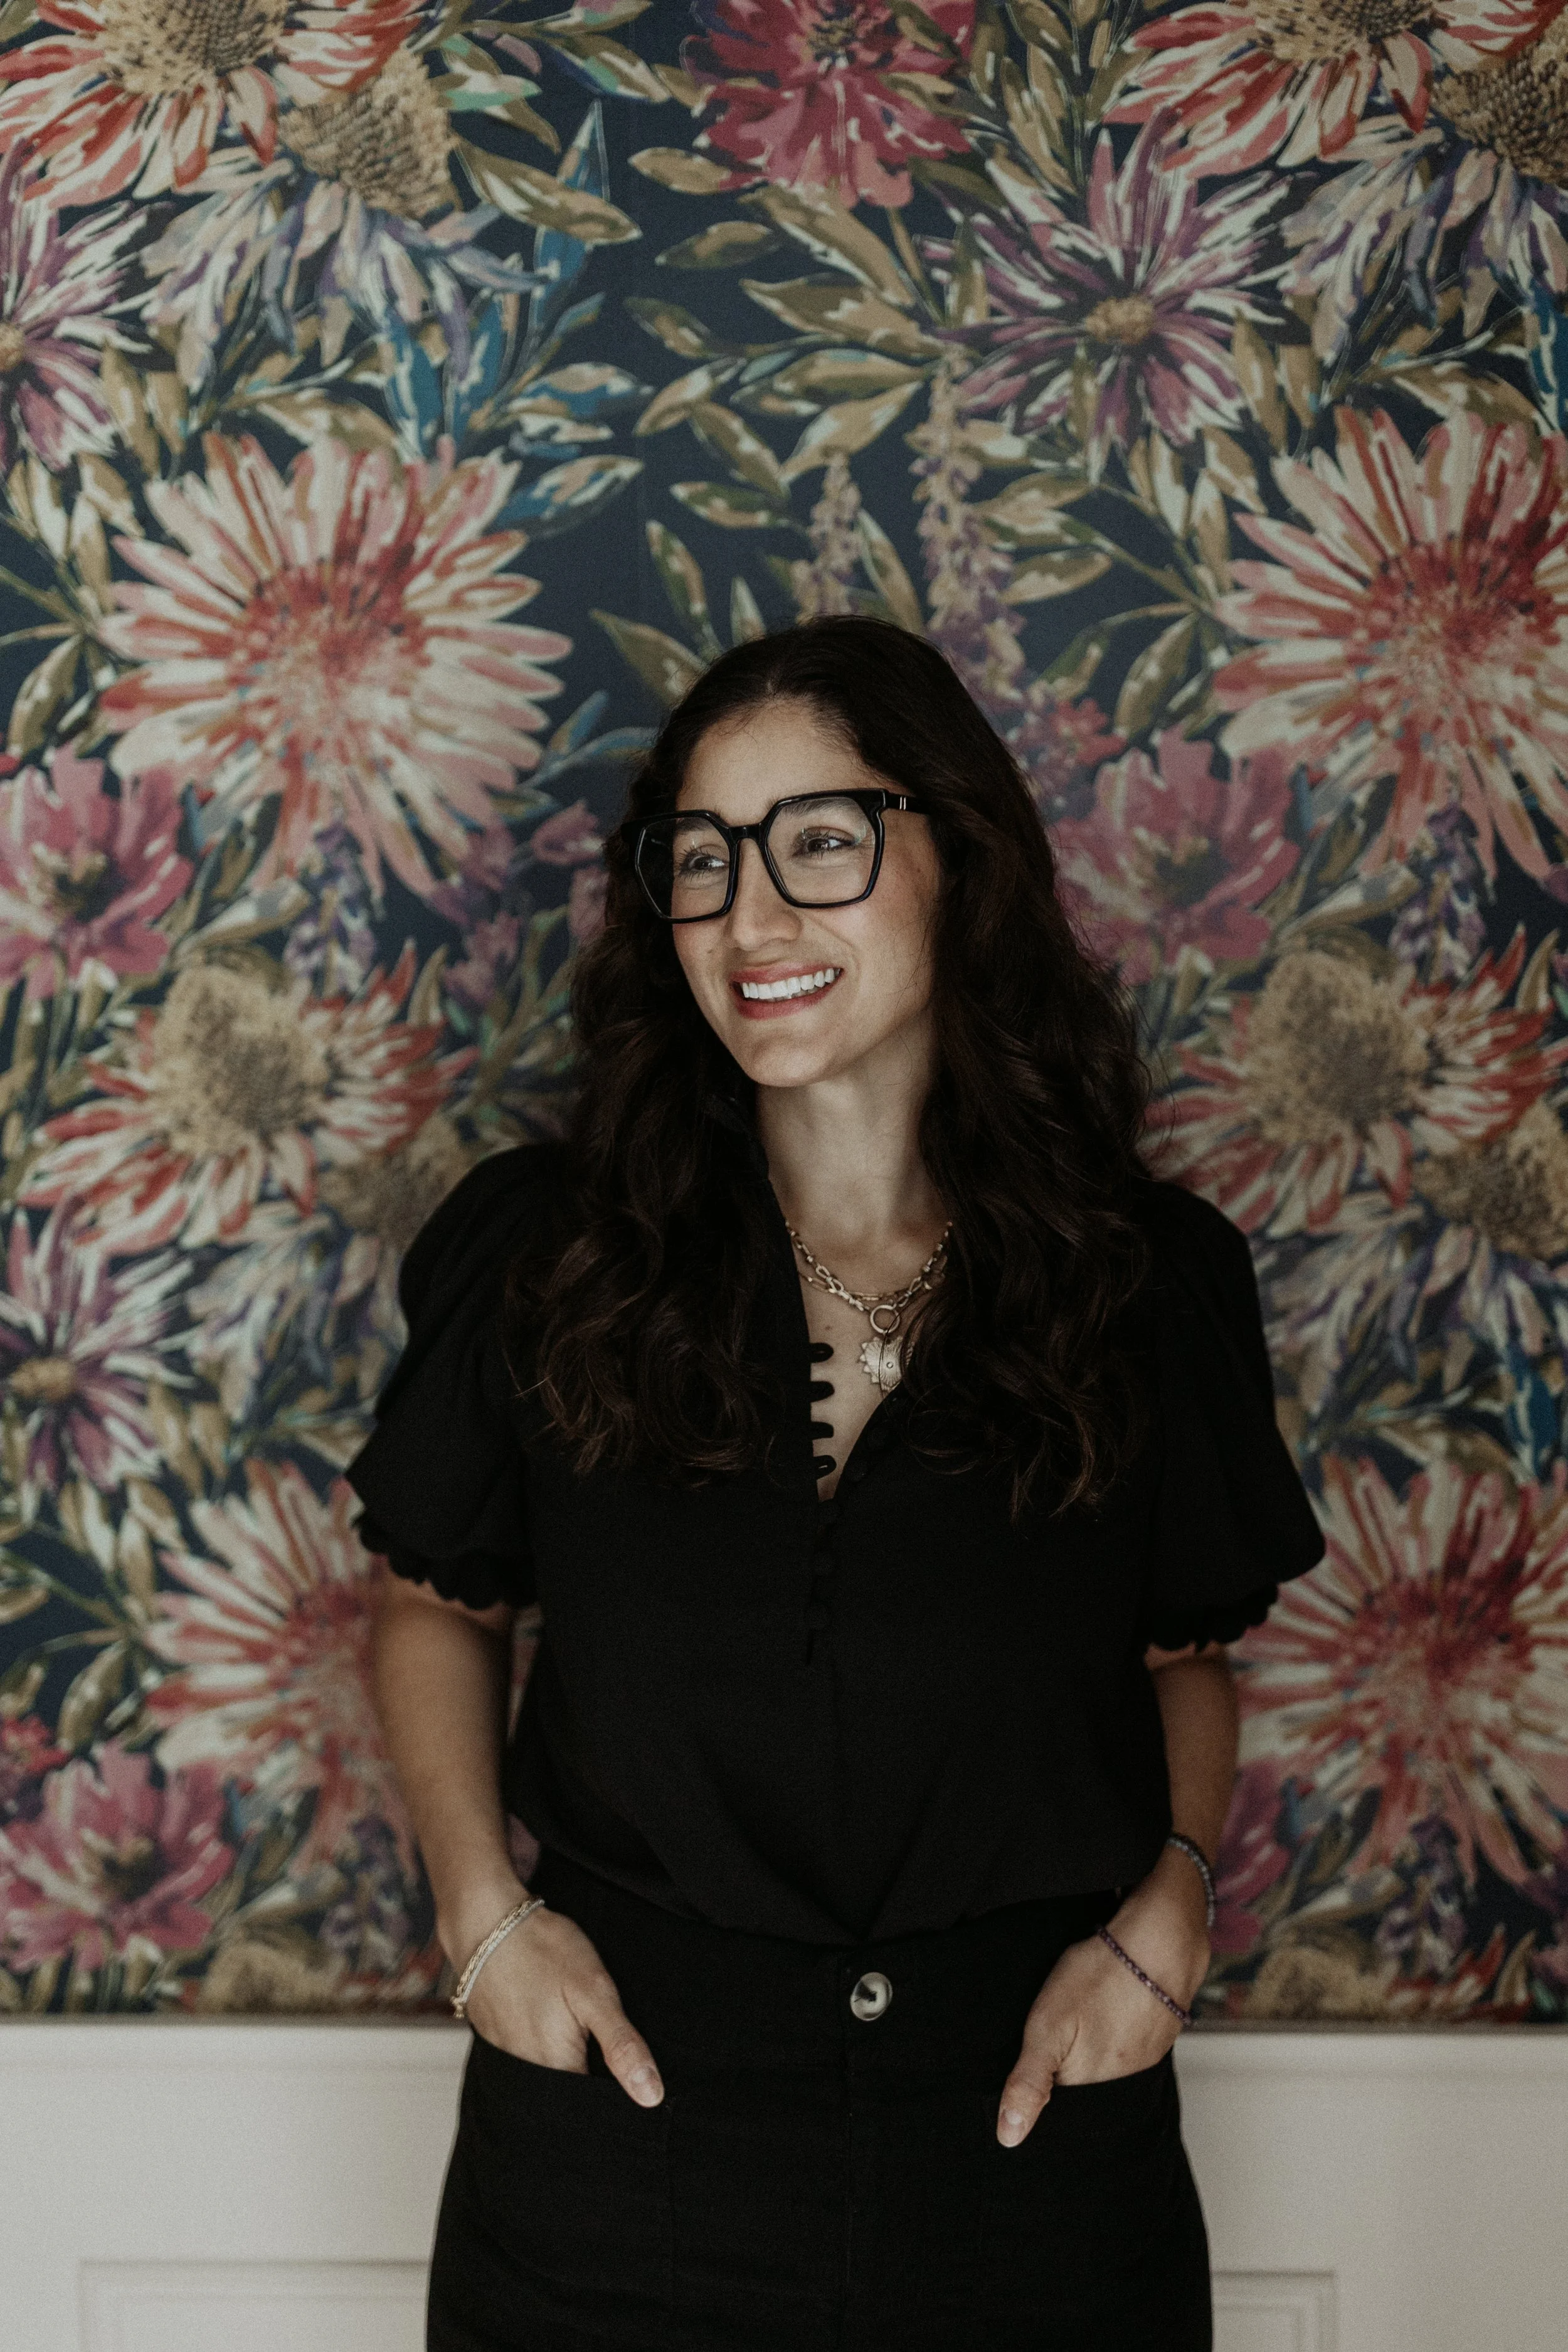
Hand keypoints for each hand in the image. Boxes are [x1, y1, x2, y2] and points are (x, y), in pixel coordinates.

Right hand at [448, 1889, 663, 2107]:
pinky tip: (552, 2021)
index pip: (593, 2106)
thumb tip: (651, 2096)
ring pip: (548, 2077)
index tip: (631, 2075)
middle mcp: (527, 2073)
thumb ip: (622, 2045)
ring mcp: (506, 2058)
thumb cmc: (544, 1951)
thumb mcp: (595, 1991)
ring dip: (567, 2062)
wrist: (487, 1922)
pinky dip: (543, 2047)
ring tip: (575, 2027)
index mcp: (557, 2067)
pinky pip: (527, 2059)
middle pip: (568, 2097)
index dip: (617, 2096)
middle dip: (591, 2080)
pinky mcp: (495, 2041)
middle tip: (600, 2038)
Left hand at [995, 1849, 1209, 2147]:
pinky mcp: (1154, 2042)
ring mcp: (1141, 2064)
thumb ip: (1030, 2081)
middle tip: (1056, 2033)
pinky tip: (1102, 2017)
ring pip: (1103, 2073)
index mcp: (1090, 2088)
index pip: (1055, 2112)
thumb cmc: (1100, 1978)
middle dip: (1061, 2076)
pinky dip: (1109, 2039)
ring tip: (1079, 2024)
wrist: (1159, 1943)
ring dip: (1087, 2056)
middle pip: (1081, 2094)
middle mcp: (1120, 2086)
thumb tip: (1009, 2138)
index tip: (1026, 2071)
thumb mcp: (1048, 2025)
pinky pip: (1123, 2053)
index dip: (1036, 2094)